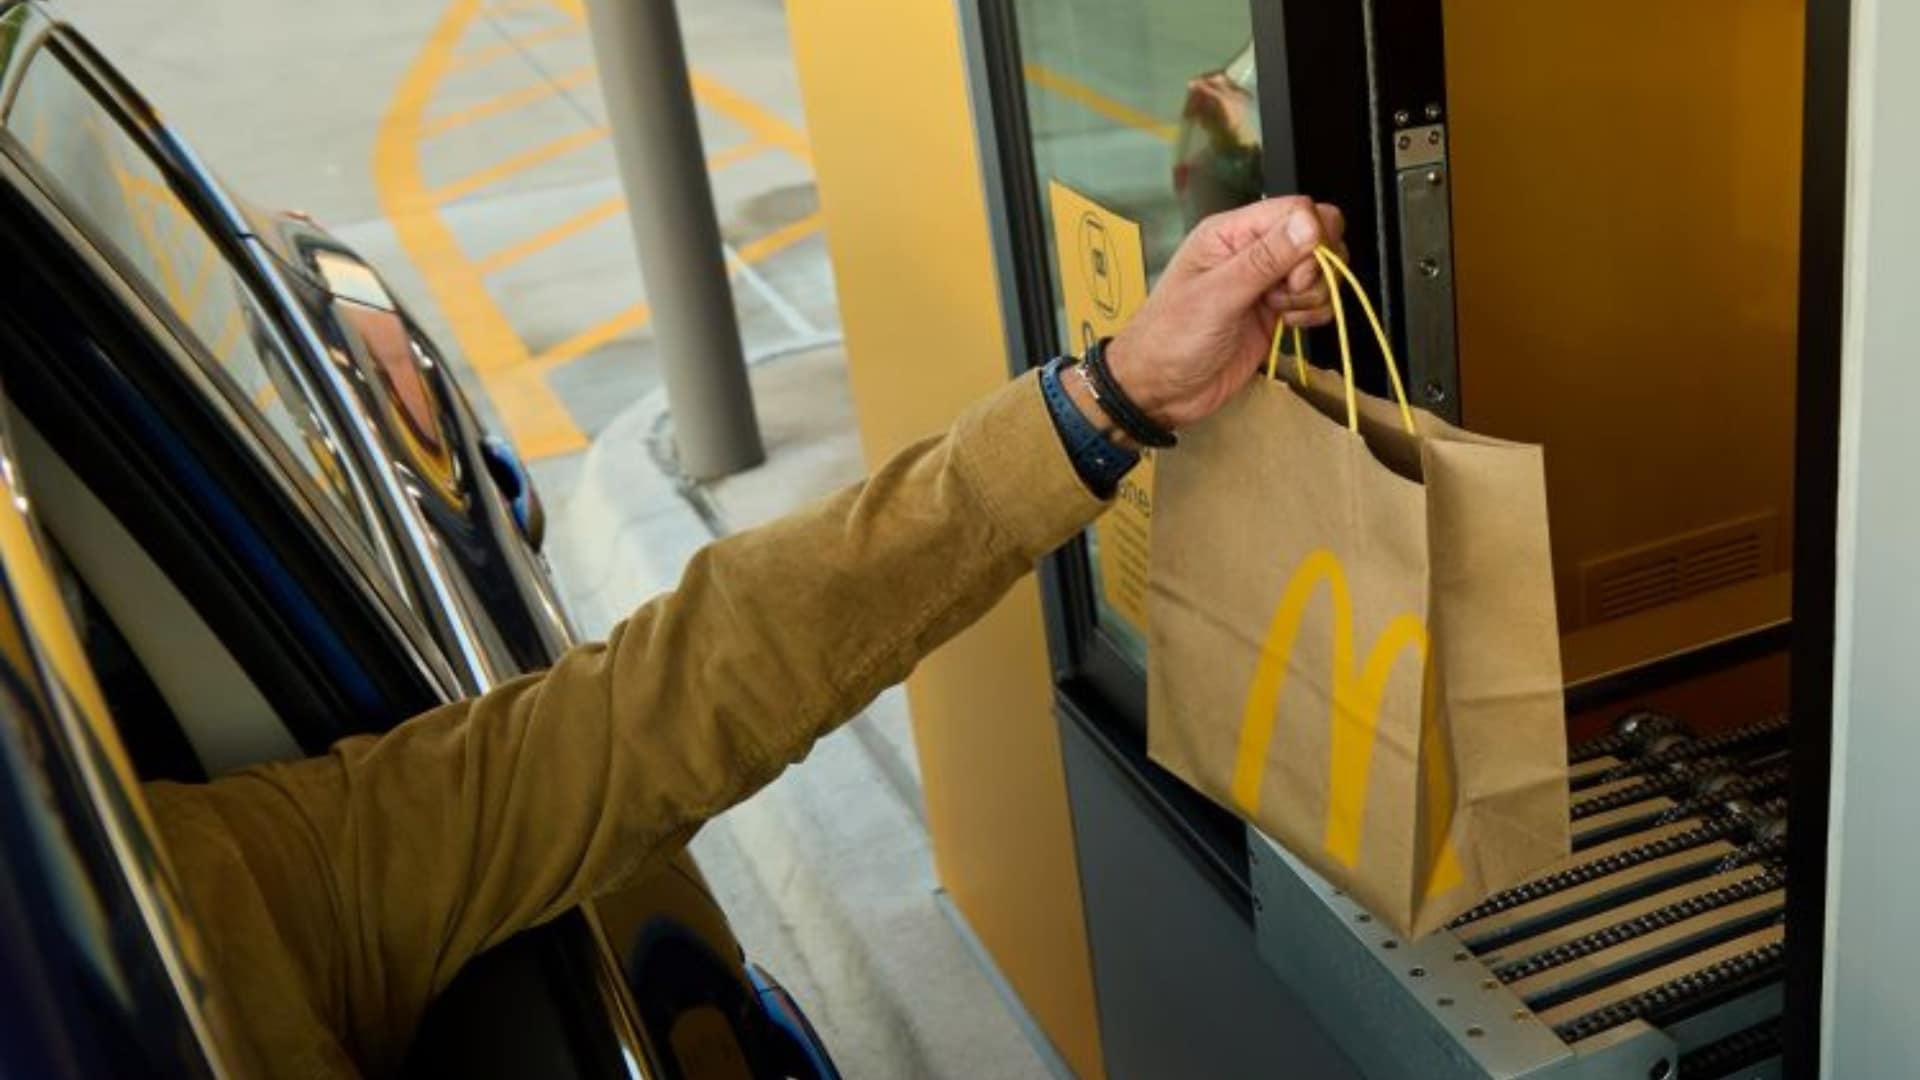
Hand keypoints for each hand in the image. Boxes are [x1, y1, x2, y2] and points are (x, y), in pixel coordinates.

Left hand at [1104, 197, 1343, 430]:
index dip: (1311, 237)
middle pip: (1317, 236)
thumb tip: (1309, 224)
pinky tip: (1288, 325)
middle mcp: (1251, 251)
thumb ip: (1265, 259)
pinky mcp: (1275, 311)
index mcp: (1230, 233)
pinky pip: (1315, 299)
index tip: (1298, 274)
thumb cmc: (1169, 340)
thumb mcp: (1218, 296)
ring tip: (1280, 312)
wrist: (1160, 390)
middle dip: (1318, 267)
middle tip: (1289, 293)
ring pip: (1320, 269)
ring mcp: (1266, 282)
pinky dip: (1314, 312)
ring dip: (1314, 293)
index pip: (1296, 210)